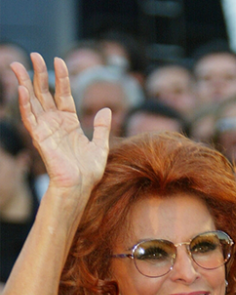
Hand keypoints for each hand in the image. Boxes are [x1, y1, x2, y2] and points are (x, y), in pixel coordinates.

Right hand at [10, 53, 110, 195]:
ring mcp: (46, 129)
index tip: (59, 60)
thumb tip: (107, 109)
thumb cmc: (89, 172)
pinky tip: (21, 89)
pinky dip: (24, 104)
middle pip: (43, 92)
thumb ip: (102, 127)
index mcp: (69, 122)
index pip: (63, 93)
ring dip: (24, 82)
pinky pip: (29, 119)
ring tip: (17, 64)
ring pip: (32, 101)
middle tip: (33, 55)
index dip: (61, 77)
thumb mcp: (100, 146)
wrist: (81, 187)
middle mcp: (55, 122)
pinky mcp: (40, 138)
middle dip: (38, 73)